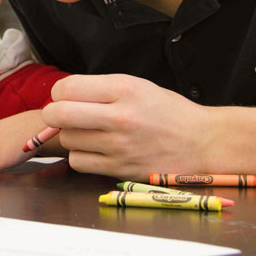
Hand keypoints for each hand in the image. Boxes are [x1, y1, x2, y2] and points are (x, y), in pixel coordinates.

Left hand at [43, 74, 211, 179]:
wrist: (202, 142)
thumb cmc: (168, 112)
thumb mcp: (137, 86)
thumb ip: (100, 89)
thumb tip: (62, 95)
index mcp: (124, 89)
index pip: (67, 87)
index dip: (59, 92)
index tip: (65, 96)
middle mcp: (120, 117)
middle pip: (59, 114)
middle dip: (53, 114)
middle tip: (61, 115)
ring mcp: (119, 146)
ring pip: (68, 139)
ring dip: (71, 135)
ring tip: (89, 131)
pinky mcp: (120, 168)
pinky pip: (79, 162)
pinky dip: (81, 155)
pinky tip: (95, 149)